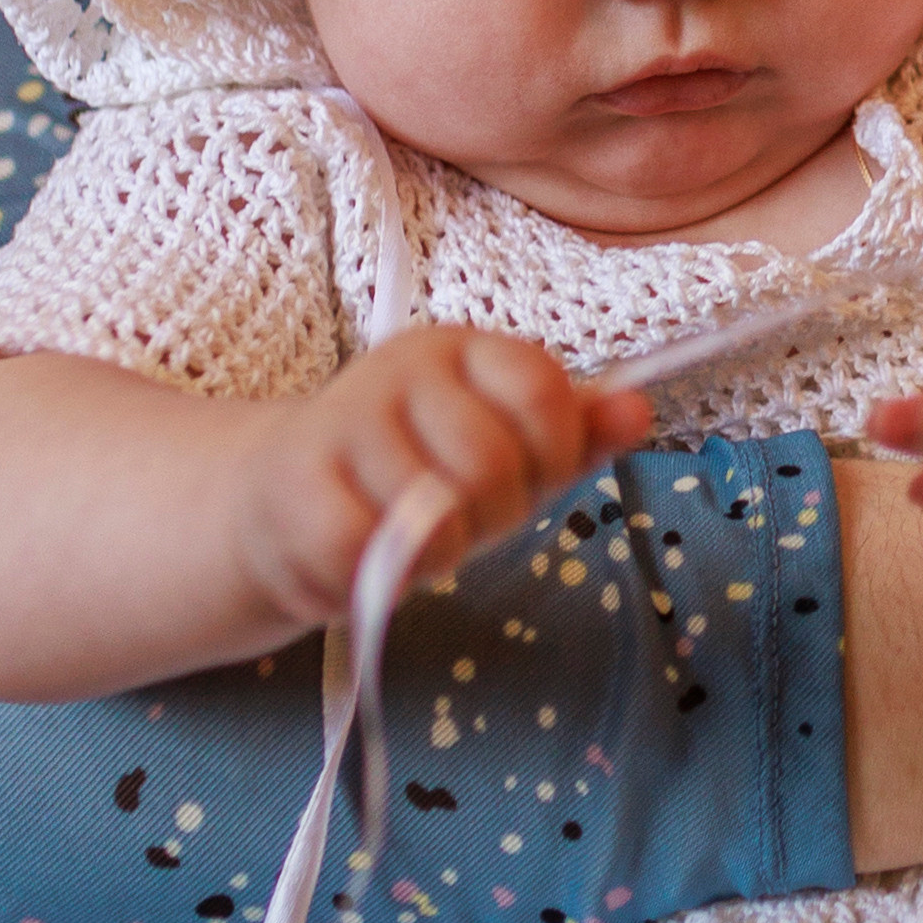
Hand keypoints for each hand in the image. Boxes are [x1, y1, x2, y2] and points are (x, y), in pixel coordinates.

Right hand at [235, 327, 649, 634]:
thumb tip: (639, 412)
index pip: (543, 390)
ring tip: (404, 534)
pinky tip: (361, 555)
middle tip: (457, 518)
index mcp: (465, 348)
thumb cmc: (415, 476)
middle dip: (488, 516)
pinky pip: (367, 550)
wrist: (284, 503)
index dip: (552, 454)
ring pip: (432, 514)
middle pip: (490, 462)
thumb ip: (575, 434)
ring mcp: (344, 418)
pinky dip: (376, 574)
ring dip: (431, 553)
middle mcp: (402, 367)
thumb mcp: (506, 452)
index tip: (529, 476)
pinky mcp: (294, 479)